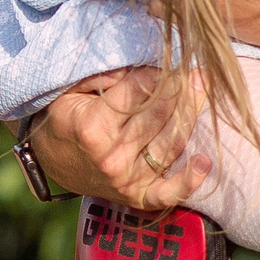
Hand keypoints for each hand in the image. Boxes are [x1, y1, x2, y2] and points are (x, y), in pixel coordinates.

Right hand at [28, 68, 210, 208]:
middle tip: (196, 72)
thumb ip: (103, 75)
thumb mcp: (72, 91)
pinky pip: (170, 192)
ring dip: (192, 115)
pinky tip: (205, 161)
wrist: (54, 162)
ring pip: (172, 142)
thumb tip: (141, 65)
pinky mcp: (139, 196)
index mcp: (93, 127)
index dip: (157, 73)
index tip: (168, 63)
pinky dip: (190, 180)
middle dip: (181, 88)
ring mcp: (127, 179)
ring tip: (203, 89)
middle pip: (160, 114)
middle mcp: (112, 156)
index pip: (138, 91)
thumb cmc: (69, 119)